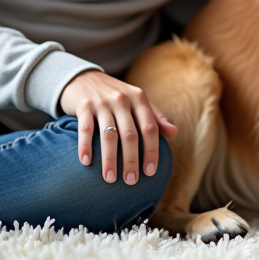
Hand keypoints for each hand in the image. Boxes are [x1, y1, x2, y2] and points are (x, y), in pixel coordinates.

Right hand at [60, 70, 176, 184]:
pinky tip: (86, 163)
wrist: (84, 78)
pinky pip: (86, 129)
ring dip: (110, 159)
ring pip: (109, 135)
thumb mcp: (137, 101)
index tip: (150, 172)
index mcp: (139, 98)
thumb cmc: (115, 95)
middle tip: (131, 181)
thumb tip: (174, 132)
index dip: (152, 151)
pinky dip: (85, 146)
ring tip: (110, 179)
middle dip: (132, 160)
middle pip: (130, 134)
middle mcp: (122, 99)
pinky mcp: (84, 105)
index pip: (150, 127)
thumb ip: (155, 116)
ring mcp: (102, 102)